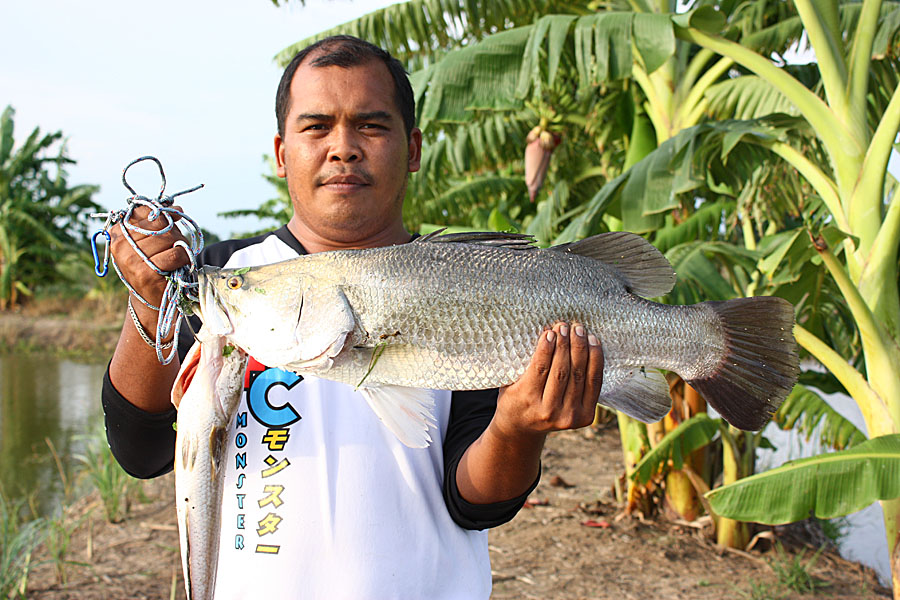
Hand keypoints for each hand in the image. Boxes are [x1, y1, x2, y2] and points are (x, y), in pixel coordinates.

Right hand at [109, 204, 190, 308]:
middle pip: (160, 224)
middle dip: (174, 232)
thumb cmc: (152, 264)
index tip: (173, 218)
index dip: (164, 213)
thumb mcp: (149, 240)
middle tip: (174, 245)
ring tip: (175, 256)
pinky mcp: (146, 273)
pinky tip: (180, 264)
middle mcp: (120, 244)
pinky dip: (184, 257)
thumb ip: (159, 222)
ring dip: (181, 246)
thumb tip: (177, 209)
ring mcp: (131, 259)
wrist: (150, 298)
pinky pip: (175, 254)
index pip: (145, 211)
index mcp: (117, 232)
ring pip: (169, 238)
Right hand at [493, 322, 603, 440]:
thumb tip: (544, 332)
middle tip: (565, 326)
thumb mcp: (510, 382)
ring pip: (580, 376)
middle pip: (562, 372)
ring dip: (582, 349)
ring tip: (579, 330)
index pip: (540, 370)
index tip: (550, 331)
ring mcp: (570, 417)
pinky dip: (596, 361)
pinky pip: (594, 384)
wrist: (522, 429)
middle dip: (565, 345)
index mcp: (528, 402)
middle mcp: (550, 412)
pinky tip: (593, 344)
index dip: (547, 349)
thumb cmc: (514, 398)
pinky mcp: (585, 417)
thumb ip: (523, 363)